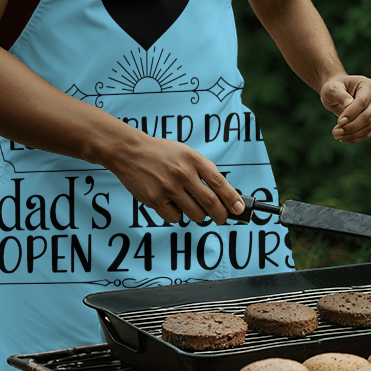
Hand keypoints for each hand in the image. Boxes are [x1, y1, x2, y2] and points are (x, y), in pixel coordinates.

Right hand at [107, 134, 244, 225]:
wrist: (130, 151)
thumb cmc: (161, 153)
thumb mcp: (186, 153)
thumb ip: (203, 170)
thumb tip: (223, 193)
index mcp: (193, 159)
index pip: (219, 182)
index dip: (232, 198)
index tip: (240, 209)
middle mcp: (182, 173)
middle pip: (210, 203)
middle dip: (221, 216)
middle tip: (222, 218)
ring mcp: (169, 187)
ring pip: (195, 214)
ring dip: (198, 215)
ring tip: (191, 206)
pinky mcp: (155, 199)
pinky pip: (175, 218)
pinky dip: (177, 215)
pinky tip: (171, 204)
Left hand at [320, 75, 370, 143]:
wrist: (337, 92)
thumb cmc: (334, 87)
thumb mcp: (332, 88)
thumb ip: (340, 95)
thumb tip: (349, 104)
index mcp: (369, 85)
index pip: (362, 102)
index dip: (351, 113)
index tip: (339, 122)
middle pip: (368, 116)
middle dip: (351, 126)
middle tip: (335, 132)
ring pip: (368, 126)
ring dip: (352, 134)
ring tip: (336, 135)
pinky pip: (367, 133)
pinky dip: (355, 138)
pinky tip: (343, 138)